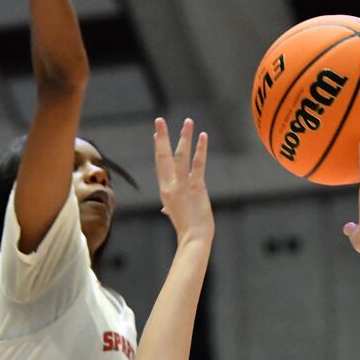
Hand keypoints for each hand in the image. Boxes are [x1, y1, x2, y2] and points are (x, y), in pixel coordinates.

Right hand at [154, 118, 214, 243]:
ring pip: (180, 156)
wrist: (194, 239)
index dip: (158, 148)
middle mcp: (170, 186)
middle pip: (163, 156)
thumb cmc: (187, 229)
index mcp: (165, 191)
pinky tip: (203, 136)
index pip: (160, 165)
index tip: (157, 134)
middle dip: (161, 137)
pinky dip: (201, 149)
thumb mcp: (175, 216)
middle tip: (159, 120)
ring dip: (184, 137)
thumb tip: (165, 208)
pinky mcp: (196, 187)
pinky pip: (198, 164)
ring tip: (187, 122)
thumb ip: (169, 208)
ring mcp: (182, 185)